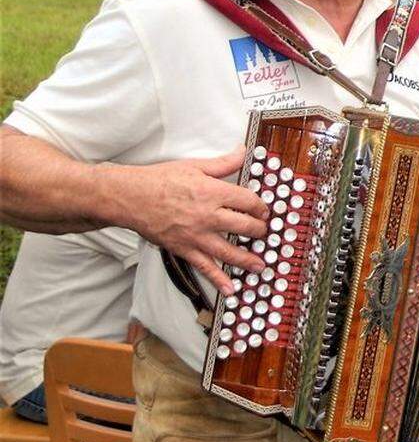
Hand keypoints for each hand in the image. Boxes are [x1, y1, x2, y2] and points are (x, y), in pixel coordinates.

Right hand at [106, 146, 267, 294]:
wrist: (129, 197)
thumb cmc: (159, 180)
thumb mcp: (195, 166)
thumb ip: (223, 163)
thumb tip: (242, 152)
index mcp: (213, 193)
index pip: (249, 201)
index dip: (261, 207)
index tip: (264, 211)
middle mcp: (208, 216)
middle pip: (245, 227)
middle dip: (260, 231)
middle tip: (264, 233)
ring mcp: (196, 235)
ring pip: (229, 251)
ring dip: (248, 259)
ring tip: (260, 265)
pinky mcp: (184, 249)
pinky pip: (205, 267)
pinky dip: (218, 280)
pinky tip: (230, 289)